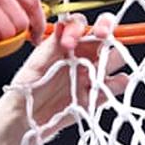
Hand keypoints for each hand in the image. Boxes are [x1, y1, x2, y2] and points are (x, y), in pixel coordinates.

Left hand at [9, 12, 128, 135]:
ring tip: (98, 66)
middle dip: (106, 31)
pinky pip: (117, 84)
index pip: (81, 25)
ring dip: (111, 57)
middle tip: (100, 36)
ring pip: (114, 57)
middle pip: (104, 35)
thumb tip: (63, 25)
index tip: (69, 42)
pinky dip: (119, 83)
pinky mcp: (97, 94)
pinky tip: (111, 84)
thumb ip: (52, 46)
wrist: (25, 119)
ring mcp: (91, 74)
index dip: (80, 28)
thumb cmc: (26, 89)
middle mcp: (82, 56)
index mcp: (65, 44)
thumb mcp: (36, 64)